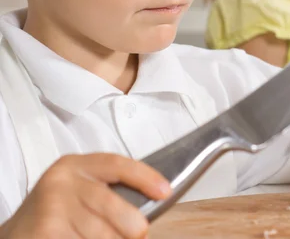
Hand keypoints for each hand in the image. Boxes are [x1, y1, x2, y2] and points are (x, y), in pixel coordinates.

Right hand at [0, 154, 170, 238]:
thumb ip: (110, 190)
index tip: (165, 191)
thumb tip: (153, 201)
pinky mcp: (46, 230)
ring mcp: (51, 206)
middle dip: (132, 225)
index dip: (144, 177)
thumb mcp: (82, 190)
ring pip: (100, 232)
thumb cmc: (59, 213)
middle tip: (139, 233)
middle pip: (111, 203)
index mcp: (76, 165)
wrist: (18, 234)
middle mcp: (61, 181)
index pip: (116, 164)